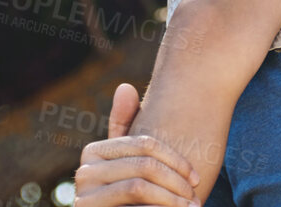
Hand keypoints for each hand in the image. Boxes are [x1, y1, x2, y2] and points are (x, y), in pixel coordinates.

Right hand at [73, 82, 201, 206]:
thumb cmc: (126, 200)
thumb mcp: (128, 167)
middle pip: (144, 165)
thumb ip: (126, 130)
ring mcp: (84, 196)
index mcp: (94, 153)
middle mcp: (83, 172)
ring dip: (172, 200)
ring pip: (140, 186)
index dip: (176, 159)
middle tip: (196, 197)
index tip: (196, 177)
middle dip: (176, 182)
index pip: (145, 144)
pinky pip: (136, 206)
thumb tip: (125, 86)